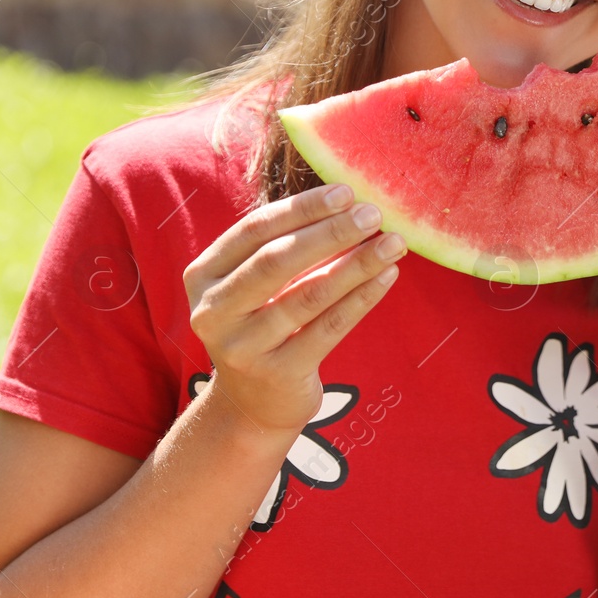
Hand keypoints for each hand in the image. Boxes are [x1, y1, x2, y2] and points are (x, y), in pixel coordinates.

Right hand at [183, 183, 405, 434]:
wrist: (252, 405)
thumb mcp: (258, 285)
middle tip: (373, 214)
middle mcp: (212, 311)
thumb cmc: (264, 324)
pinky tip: (388, 276)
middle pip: (277, 261)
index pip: (254, 230)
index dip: (302, 208)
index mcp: (204, 276)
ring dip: (356, 264)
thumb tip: (350, 204)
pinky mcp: (276, 374)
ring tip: (393, 243)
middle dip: (330, 233)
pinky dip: (362, 298)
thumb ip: (286, 246)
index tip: (347, 192)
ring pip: (308, 295)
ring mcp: (241, 347)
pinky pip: (328, 328)